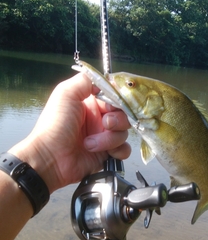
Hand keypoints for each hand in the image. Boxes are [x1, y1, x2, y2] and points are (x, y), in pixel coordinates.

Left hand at [9, 72, 130, 193]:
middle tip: (105, 124)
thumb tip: (104, 80)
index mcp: (90, 103)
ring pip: (123, 132)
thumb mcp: (65, 94)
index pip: (115, 96)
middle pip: (124, 114)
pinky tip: (107, 153)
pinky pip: (124, 149)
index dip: (118, 100)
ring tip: (89, 144)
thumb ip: (85, 80)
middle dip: (117, 119)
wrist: (50, 159)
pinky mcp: (107, 154)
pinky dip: (118, 150)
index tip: (111, 105)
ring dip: (109, 138)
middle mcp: (99, 119)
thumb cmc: (55, 125)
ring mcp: (104, 137)